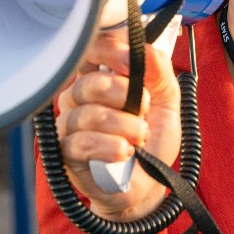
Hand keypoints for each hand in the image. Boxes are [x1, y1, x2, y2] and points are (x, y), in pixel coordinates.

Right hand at [54, 29, 180, 223]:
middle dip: (127, 95)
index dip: (111, 50)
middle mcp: (78, 99)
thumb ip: (160, 73)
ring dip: (126, 126)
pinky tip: (125, 152)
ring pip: (90, 115)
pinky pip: (82, 142)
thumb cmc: (151, 141)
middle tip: (144, 111)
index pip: (91, 50)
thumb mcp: (167, 103)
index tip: (132, 62)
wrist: (148, 184)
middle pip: (90, 83)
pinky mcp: (66, 154)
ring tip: (140, 137)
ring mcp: (68, 126)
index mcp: (99, 79)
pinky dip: (111, 147)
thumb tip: (147, 49)